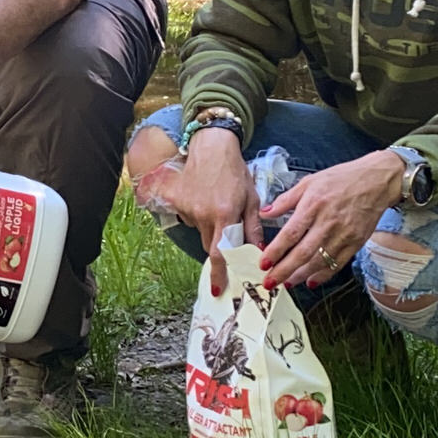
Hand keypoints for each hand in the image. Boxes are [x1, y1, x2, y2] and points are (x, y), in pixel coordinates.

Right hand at [160, 129, 262, 296]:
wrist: (211, 147)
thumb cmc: (235, 172)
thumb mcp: (252, 199)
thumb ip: (253, 228)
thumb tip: (259, 253)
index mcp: (225, 215)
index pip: (221, 253)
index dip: (219, 274)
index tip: (217, 289)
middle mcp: (204, 215)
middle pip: (211, 246)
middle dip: (221, 247)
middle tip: (229, 230)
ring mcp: (188, 209)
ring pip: (201, 232)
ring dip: (211, 229)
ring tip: (219, 206)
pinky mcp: (178, 203)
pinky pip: (190, 220)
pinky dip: (199, 216)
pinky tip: (207, 200)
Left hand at [257, 150, 403, 289]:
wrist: (377, 181)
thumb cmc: (342, 178)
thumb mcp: (310, 181)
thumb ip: (286, 199)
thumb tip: (265, 212)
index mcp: (313, 205)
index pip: (290, 233)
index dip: (276, 251)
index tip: (263, 263)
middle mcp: (328, 222)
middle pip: (303, 253)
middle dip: (284, 271)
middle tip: (270, 282)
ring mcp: (343, 235)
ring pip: (319, 262)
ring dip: (300, 275)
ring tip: (286, 283)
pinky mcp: (356, 243)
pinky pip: (337, 264)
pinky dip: (323, 275)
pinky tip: (311, 280)